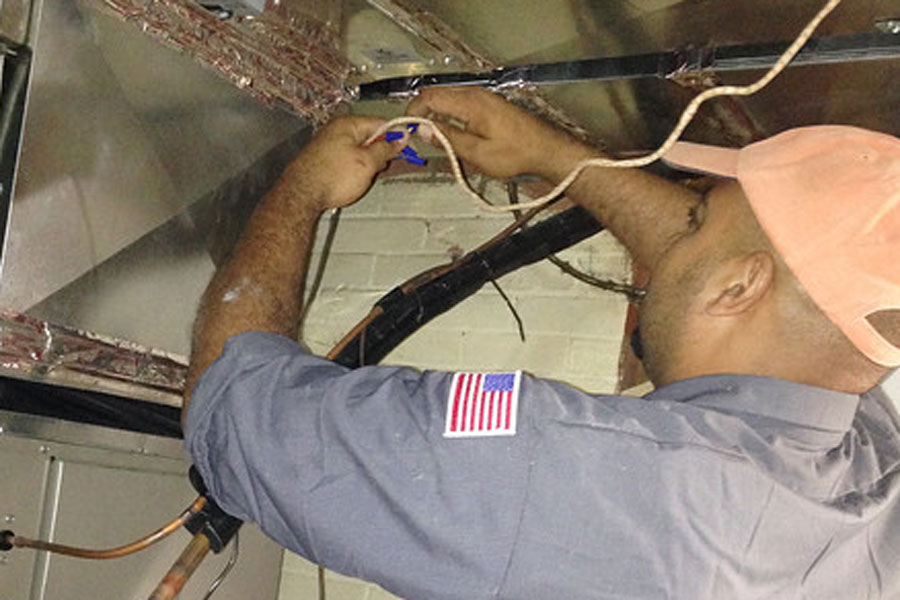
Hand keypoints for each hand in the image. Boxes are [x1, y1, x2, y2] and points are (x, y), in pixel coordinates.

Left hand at [284, 116, 404, 210]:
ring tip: (366, 177)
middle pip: (369, 136)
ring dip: (368, 163)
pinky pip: (347, 160)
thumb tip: (398, 139)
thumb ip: (386, 148)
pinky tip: (353, 180)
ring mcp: (328, 145)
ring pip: (358, 150)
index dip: (396, 135)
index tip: (406, 146)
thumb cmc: (330, 177)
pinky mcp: (323, 160)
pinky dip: (355, 169)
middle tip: (385, 166)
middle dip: (381, 152)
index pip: (380, 123)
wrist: (301, 195)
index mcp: (348, 124)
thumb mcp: (368, 162)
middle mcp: (336, 131)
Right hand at [407, 88, 594, 180]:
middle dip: (423, 115)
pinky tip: (455, 136)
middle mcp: (475, 93)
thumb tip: (421, 128)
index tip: (408, 131)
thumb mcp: (477, 153)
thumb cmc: (516, 154)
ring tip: (436, 141)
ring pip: (447, 100)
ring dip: (437, 117)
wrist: (548, 149)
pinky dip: (451, 117)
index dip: (413, 112)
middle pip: (436, 95)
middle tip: (419, 139)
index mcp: (470, 103)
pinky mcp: (489, 103)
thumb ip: (447, 139)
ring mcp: (483, 96)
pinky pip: (460, 104)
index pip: (429, 97)